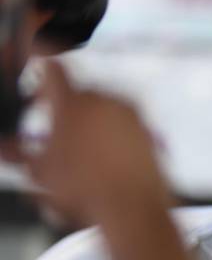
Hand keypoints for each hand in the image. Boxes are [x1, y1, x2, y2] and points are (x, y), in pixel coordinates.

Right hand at [5, 61, 172, 226]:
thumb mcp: (41, 171)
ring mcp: (131, 116)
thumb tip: (4, 149)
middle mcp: (105, 101)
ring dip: (88, 120)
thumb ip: (18, 154)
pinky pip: (124, 124)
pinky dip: (112, 133)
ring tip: (79, 145)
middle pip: (78, 92)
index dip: (39, 55)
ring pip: (102, 108)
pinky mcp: (150, 132)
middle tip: (52, 122)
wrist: (133, 210)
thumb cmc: (86, 190)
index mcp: (73, 101)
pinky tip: (105, 154)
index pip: (52, 66)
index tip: (35, 49)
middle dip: (63, 104)